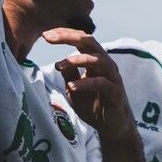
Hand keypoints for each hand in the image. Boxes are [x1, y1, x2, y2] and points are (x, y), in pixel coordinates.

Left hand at [43, 28, 137, 144]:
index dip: (64, 34)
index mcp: (95, 60)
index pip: (81, 40)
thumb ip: (69, 75)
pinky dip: (85, 83)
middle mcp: (105, 64)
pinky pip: (101, 83)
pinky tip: (71, 87)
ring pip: (97, 59)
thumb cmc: (94, 105)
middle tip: (50, 38)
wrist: (111, 127)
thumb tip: (58, 63)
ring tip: (60, 66)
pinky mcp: (115, 92)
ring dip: (76, 60)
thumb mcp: (75, 89)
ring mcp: (112, 77)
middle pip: (90, 42)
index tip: (46, 35)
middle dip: (69, 37)